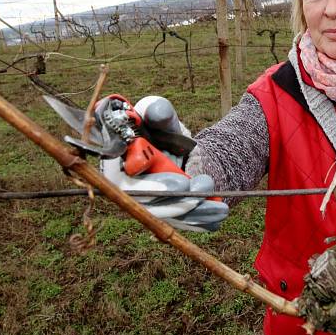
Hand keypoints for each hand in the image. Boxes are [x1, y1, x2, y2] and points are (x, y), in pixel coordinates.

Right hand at [99, 96, 228, 231]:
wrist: (179, 149)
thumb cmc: (162, 130)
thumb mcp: (163, 118)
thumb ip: (159, 112)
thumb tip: (156, 111)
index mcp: (116, 163)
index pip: (121, 181)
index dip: (147, 184)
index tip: (180, 181)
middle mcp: (124, 190)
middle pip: (144, 203)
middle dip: (173, 198)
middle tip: (196, 186)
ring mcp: (144, 205)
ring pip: (164, 216)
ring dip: (192, 211)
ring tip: (220, 205)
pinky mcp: (163, 215)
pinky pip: (180, 223)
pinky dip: (201, 220)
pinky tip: (219, 214)